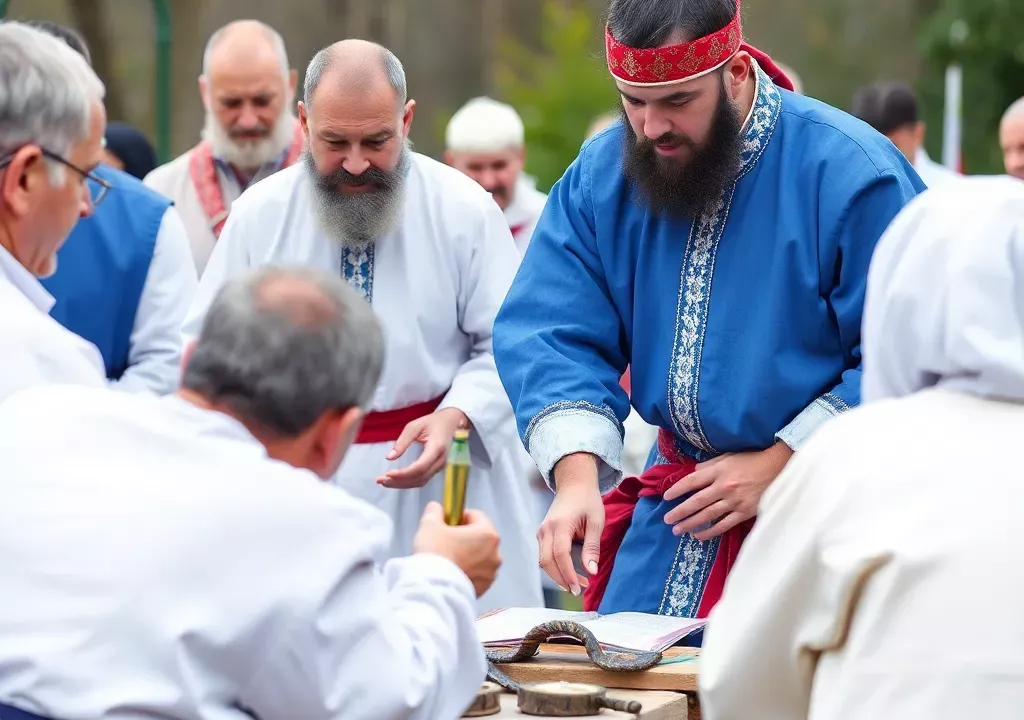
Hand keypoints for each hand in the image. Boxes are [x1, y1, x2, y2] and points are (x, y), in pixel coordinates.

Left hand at [377, 408, 469, 488]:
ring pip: (420, 481)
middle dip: (399, 481)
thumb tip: (389, 457)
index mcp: (436, 448)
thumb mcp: (415, 426)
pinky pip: (422, 479)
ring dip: (402, 484)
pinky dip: (408, 482)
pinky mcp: (436, 468)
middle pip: (419, 478)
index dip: (404, 473)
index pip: (420, 467)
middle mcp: (440, 460)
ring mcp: (440, 466)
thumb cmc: (433, 422)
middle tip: (381, 480)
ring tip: (385, 482)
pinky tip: (396, 480)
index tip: (388, 473)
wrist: (451, 422)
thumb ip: (402, 441)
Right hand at [413, 502, 501, 596]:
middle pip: (479, 537)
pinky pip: (477, 574)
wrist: (432, 588)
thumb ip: (435, 511)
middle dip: (464, 537)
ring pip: (479, 556)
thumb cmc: (435, 554)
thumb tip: (436, 508)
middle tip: (445, 541)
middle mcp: (495, 554)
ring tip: (448, 559)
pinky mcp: (484, 588)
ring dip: (467, 555)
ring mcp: (491, 573)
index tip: (447, 522)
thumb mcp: (430, 524)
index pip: (476, 516)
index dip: (460, 516)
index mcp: (488, 534)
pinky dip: (467, 571)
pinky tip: (451, 572)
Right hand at [537, 453, 604, 596]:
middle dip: (561, 579)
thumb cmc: (587, 500)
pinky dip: (555, 566)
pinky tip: (570, 572)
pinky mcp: (542, 534)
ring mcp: (541, 531)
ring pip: (543, 561)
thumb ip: (592, 547)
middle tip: (578, 590)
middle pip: (546, 561)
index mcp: (559, 524)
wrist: (574, 484)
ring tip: (577, 583)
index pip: (560, 554)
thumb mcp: (596, 521)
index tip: (578, 588)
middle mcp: (545, 529)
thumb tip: (591, 571)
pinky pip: (544, 555)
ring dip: (558, 575)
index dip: (568, 574)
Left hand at [662, 441, 793, 540]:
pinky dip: (710, 531)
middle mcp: (724, 487)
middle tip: (666, 520)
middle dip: (679, 512)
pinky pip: (723, 525)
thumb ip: (709, 465)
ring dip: (690, 524)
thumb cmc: (752, 460)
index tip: (666, 497)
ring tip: (677, 530)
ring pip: (707, 515)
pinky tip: (698, 536)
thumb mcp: (728, 457)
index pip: (692, 481)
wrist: (778, 468)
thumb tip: (693, 472)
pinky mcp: (744, 512)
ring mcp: (734, 501)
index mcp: (718, 471)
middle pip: (696, 501)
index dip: (677, 490)